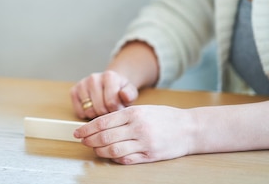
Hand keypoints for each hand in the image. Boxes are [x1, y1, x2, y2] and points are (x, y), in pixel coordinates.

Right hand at [70, 71, 137, 118]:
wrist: (111, 83)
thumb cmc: (120, 90)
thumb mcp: (130, 92)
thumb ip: (130, 95)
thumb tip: (124, 95)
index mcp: (109, 76)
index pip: (112, 103)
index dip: (117, 111)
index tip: (119, 109)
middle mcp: (93, 78)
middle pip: (100, 108)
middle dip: (107, 114)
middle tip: (111, 111)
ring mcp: (82, 84)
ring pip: (89, 111)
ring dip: (96, 115)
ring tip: (102, 109)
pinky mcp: (73, 91)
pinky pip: (79, 112)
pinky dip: (86, 115)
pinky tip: (93, 109)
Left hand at [75, 105, 193, 163]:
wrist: (190, 128)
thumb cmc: (164, 117)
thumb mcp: (142, 109)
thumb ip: (122, 116)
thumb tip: (99, 125)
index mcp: (134, 113)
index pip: (103, 122)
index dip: (87, 129)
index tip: (78, 132)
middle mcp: (138, 128)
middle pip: (105, 137)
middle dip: (90, 140)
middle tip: (82, 142)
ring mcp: (145, 143)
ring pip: (114, 150)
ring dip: (100, 151)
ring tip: (95, 149)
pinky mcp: (151, 156)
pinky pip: (127, 159)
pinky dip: (115, 159)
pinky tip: (111, 156)